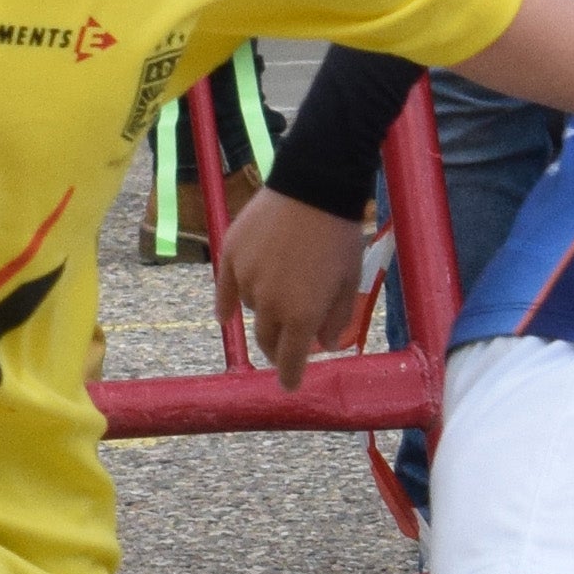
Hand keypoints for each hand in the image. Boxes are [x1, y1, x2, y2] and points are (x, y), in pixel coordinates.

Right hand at [216, 188, 368, 389]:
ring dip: (266, 311)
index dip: (290, 377)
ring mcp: (245, 280)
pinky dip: (226, 303)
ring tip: (281, 294)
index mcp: (301, 315)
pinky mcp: (230, 256)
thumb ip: (335, 319)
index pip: (290, 360)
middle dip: (278, 349)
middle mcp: (269, 304)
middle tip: (287, 347)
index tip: (290, 386)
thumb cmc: (339, 237)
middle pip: (267, 340)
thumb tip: (324, 345)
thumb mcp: (348, 282)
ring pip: (252, 309)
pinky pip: (224, 289)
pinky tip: (226, 314)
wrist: (314, 187)